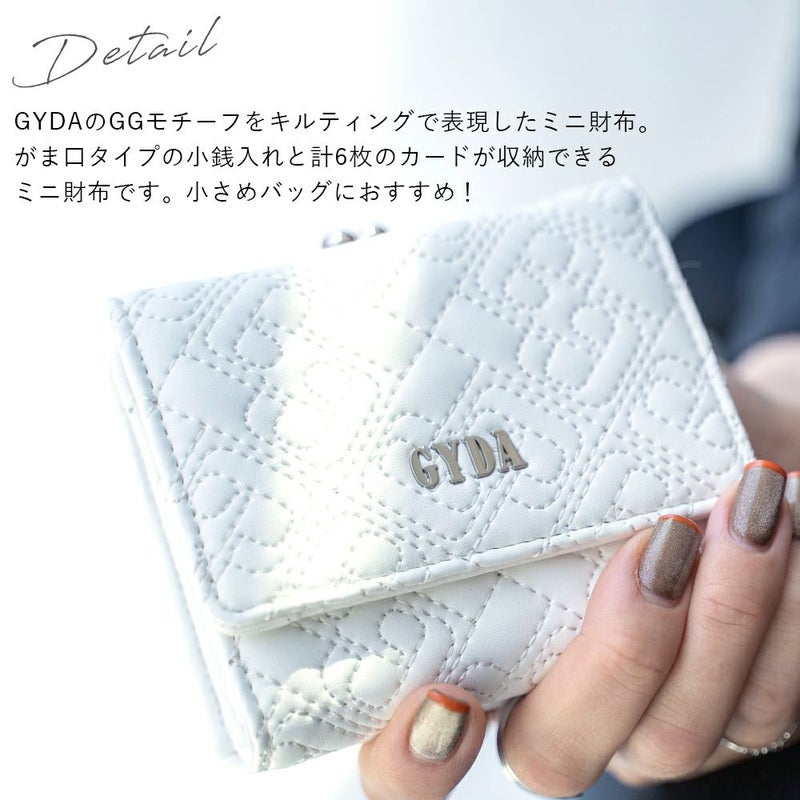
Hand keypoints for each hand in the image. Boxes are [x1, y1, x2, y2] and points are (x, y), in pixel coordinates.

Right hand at [358, 464, 798, 797]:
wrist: (744, 449)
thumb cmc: (639, 441)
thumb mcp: (574, 445)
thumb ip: (529, 458)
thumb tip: (475, 426)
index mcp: (484, 652)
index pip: (411, 759)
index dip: (411, 760)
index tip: (445, 699)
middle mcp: (558, 703)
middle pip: (553, 757)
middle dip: (615, 658)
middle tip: (659, 543)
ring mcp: (649, 721)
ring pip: (674, 738)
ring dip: (722, 618)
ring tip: (748, 508)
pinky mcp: (738, 714)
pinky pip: (767, 705)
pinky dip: (785, 613)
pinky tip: (784, 524)